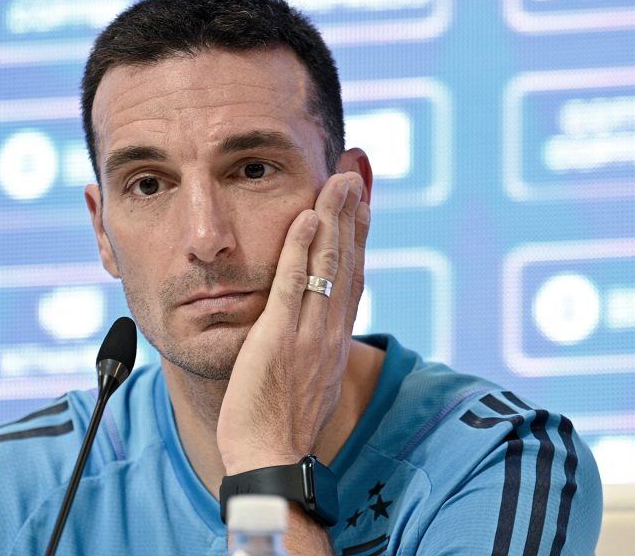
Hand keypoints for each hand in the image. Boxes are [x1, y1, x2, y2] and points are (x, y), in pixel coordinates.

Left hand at [216, 172, 368, 473]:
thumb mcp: (311, 385)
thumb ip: (314, 353)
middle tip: (356, 174)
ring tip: (339, 179)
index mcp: (335, 342)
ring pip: (327, 266)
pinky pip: (291, 287)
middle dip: (354, 215)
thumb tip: (317, 338)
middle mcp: (330, 333)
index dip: (359, 238)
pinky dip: (300, 250)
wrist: (271, 460)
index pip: (354, 279)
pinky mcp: (278, 340)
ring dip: (334, 219)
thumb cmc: (281, 430)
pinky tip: (305, 218)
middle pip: (348, 263)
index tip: (362, 204)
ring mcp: (308, 335)